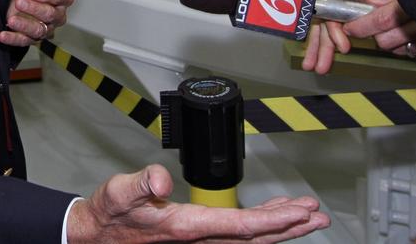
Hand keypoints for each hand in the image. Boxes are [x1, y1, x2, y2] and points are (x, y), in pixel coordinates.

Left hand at [0, 0, 78, 46]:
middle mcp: (56, 15)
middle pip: (51, 15)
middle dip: (35, 9)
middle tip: (21, 0)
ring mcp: (44, 28)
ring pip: (39, 31)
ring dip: (25, 25)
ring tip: (12, 18)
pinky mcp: (30, 37)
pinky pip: (24, 41)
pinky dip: (13, 39)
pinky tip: (3, 34)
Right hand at [67, 165, 327, 243]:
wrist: (98, 233)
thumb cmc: (111, 213)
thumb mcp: (120, 192)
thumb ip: (142, 183)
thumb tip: (161, 178)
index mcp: (187, 227)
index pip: (239, 227)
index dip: (271, 222)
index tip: (298, 214)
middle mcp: (200, 238)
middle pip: (255, 238)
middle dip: (289, 227)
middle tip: (318, 215)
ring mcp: (201, 239)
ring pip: (251, 238)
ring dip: (281, 227)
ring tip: (308, 216)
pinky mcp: (198, 234)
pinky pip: (239, 233)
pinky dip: (261, 225)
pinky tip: (274, 216)